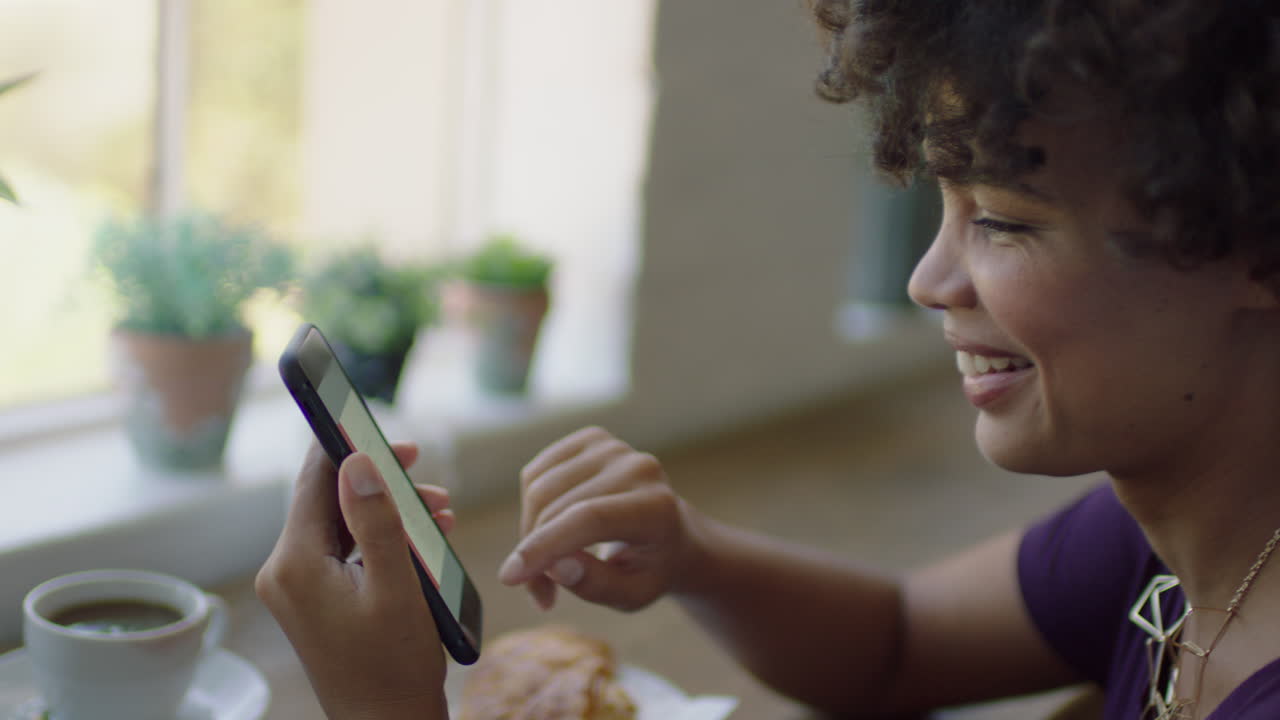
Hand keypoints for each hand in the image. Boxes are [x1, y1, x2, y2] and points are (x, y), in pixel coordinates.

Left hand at [256, 441, 454, 719]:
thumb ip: (376, 520)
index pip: (315, 480)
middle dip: (380, 480)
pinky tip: (422, 536)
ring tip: (439, 510)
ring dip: (386, 510)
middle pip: (328, 499)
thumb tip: (357, 459)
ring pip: (340, 523)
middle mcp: (284, 571)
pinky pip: (343, 550)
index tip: (392, 434)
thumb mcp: (397, 587)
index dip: (351, 445)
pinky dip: (379, 537)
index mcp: (295, 564)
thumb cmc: (395, 666)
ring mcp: (296, 587)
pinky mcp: (313, 598)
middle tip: (424, 468)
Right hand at [499, 426, 698, 611]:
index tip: (509, 577)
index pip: (589, 519)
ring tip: (549, 567)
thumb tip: (556, 566)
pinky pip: (535, 474)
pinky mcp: (590, 440)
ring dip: (530, 534)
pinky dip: (531, 508)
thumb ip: (596, 585)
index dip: (544, 546)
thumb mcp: (631, 596)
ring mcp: (613, 448)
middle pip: (556, 506)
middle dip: (534, 553)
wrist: (671, 534)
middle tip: (540, 592)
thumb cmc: (649, 570)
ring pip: (538, 489)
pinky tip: (552, 530)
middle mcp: (638, 468)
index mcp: (657, 508)